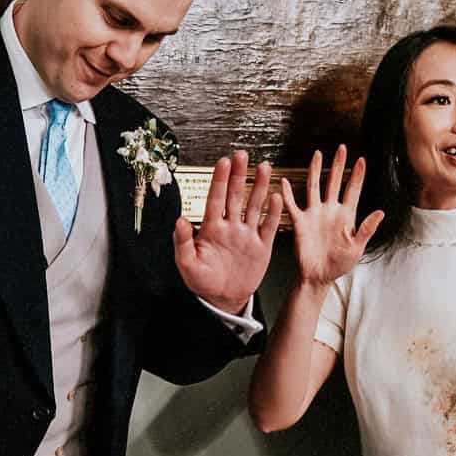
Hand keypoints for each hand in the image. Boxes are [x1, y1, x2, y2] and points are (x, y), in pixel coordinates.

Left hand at [172, 150, 280, 312]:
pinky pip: (269, 226)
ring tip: (264, 167)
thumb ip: (182, 243)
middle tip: (242, 155)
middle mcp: (230, 227)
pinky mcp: (262, 246)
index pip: (215, 200)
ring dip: (259, 187)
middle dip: (239, 175)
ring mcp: (247, 235)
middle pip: (235, 196)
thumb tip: (179, 221)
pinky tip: (276, 197)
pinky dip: (273, 212)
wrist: (224, 299)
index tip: (223, 163)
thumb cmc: (203, 282)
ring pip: (254, 205)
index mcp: (211, 229)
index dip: (219, 181)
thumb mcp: (187, 265)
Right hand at [279, 145, 383, 287]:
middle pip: (334, 182)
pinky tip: (284, 181)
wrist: (318, 276)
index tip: (361, 160)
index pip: (353, 190)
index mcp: (346, 216)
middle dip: (338, 165)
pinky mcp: (300, 222)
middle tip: (341, 148)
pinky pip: (292, 204)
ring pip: (314, 186)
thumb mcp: (357, 247)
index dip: (357, 175)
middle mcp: (330, 211)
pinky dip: (287, 193)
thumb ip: (367, 229)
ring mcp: (314, 214)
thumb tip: (380, 212)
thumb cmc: (339, 264)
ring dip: (316, 170)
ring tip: (318, 154)